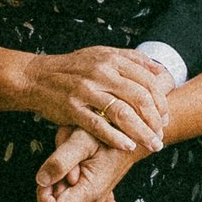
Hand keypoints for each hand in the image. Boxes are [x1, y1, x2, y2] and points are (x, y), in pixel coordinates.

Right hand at [6, 45, 172, 147]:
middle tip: (162, 136)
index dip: (161, 101)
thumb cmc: (73, 68)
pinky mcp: (72, 108)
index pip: (147, 81)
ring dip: (141, 132)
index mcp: (112, 59)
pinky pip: (98, 125)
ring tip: (152, 145)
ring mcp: (86, 90)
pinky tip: (127, 146)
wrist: (36, 77)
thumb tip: (160, 71)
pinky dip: (115, 138)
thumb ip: (130, 60)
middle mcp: (101, 73)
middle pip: (140, 97)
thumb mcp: (101, 54)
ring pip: (123, 113)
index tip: (165, 117)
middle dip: (156, 120)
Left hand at [36, 129, 128, 201]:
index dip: (42, 196)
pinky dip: (66, 190)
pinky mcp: (95, 195)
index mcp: (89, 192)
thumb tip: (41, 181)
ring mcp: (95, 200)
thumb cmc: (108, 131)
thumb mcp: (81, 140)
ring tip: (70, 161)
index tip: (47, 176)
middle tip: (58, 166)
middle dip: (48, 191)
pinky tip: (74, 176)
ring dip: (57, 184)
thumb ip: (60, 161)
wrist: (133, 132)